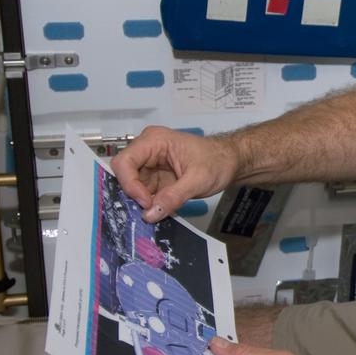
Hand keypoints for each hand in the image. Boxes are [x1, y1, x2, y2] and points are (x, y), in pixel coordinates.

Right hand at [111, 126, 239, 222]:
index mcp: (154, 141)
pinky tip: (159, 211)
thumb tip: (150, 214)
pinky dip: (149, 205)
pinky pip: (143, 194)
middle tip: (149, 211)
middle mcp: (147, 151)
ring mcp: (150, 165)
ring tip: (156, 213)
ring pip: (132, 187)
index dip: (129, 184)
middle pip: (124, 175)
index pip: (125, 162)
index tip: (145, 202)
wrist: (230, 162)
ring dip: (141, 202)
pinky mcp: (155, 179)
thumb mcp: (198, 180)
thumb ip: (174, 196)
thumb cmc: (218, 160)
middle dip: (134, 195)